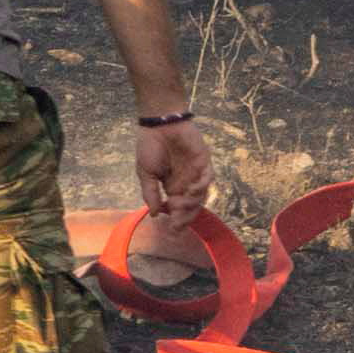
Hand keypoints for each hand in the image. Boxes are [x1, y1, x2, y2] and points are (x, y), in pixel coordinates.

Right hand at [126, 110, 211, 285]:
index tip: (172, 230)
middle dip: (186, 217)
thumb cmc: (150, 145)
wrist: (159, 123)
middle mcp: (186, 182)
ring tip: (178, 204)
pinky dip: (201, 186)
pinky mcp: (203, 161)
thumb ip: (150, 193)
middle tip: (178, 224)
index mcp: (172, 186)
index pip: (178, 209)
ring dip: (191, 203)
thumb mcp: (145, 173)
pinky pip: (207, 178)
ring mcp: (196, 172)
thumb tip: (155, 214)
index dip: (177, 220)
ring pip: (200, 195)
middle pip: (192, 206)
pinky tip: (191, 190)